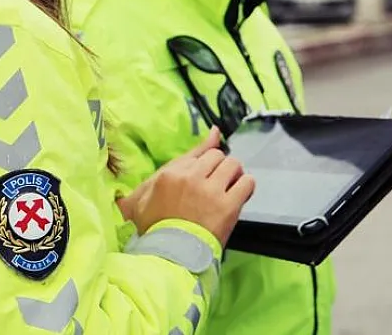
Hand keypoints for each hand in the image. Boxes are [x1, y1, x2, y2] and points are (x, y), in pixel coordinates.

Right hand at [130, 128, 254, 244]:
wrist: (168, 257)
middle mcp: (192, 177)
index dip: (207, 160)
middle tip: (216, 184)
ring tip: (228, 189)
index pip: (199, 152)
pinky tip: (238, 196)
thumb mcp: (144, 195)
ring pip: (233, 165)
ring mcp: (211, 191)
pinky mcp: (228, 206)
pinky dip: (245, 186)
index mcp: (170, 173)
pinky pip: (246, 183)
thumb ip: (170, 164)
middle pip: (217, 156)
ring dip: (232, 175)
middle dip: (218, 167)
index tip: (211, 168)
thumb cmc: (154, 228)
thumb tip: (205, 134)